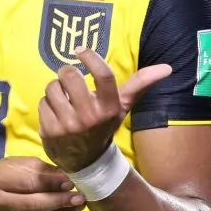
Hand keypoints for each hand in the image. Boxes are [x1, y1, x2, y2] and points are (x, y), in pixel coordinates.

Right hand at [0, 156, 85, 210]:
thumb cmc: (3, 173)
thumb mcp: (19, 164)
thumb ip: (42, 170)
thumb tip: (67, 177)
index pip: (29, 182)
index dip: (52, 184)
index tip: (72, 183)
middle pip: (34, 204)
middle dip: (60, 201)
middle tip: (80, 198)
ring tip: (77, 207)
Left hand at [39, 48, 171, 172]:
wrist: (86, 160)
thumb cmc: (103, 125)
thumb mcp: (121, 106)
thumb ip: (140, 84)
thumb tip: (167, 67)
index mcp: (109, 108)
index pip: (103, 74)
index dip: (91, 57)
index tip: (81, 50)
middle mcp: (90, 116)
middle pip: (69, 75)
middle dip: (66, 72)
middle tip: (69, 77)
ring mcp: (69, 125)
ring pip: (52, 87)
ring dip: (55, 89)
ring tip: (64, 100)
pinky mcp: (50, 131)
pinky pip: (42, 102)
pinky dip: (47, 104)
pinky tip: (56, 114)